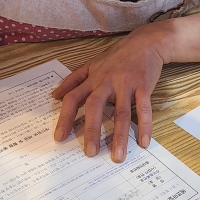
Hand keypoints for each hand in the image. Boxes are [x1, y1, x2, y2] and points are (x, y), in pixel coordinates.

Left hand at [52, 23, 170, 162]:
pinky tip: (143, 142)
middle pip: (96, 107)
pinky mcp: (144, 86)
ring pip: (121, 113)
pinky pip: (144, 109)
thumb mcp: (91, 64)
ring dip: (119, 136)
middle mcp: (106, 82)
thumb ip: (73, 80)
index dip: (65, 118)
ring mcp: (126, 84)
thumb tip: (54, 95)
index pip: (73, 99)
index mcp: (92, 79)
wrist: (145, 43)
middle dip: (92, 130)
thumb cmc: (117, 56)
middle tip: (90, 152)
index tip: (60, 137)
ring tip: (117, 156)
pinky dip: (144, 126)